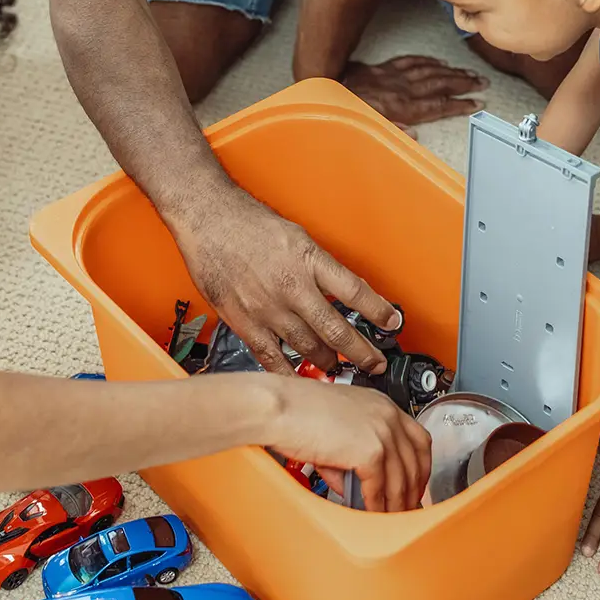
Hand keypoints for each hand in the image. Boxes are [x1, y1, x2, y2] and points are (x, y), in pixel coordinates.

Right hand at [173, 184, 400, 374]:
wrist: (206, 218)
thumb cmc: (246, 221)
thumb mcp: (295, 235)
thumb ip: (316, 265)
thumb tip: (336, 290)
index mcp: (309, 260)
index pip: (355, 292)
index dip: (379, 311)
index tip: (392, 324)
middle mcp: (292, 287)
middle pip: (336, 329)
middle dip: (361, 351)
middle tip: (374, 363)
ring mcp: (267, 308)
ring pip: (307, 347)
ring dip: (329, 363)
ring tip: (339, 370)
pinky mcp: (244, 321)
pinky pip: (271, 357)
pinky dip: (289, 372)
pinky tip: (300, 381)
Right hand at [264, 377, 431, 511]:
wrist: (283, 407)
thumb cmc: (299, 411)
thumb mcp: (338, 427)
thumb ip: (354, 453)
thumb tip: (356, 485)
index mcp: (383, 405)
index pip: (418, 439)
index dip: (420, 466)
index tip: (415, 483)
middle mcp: (388, 416)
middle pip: (415, 462)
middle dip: (412, 490)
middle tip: (407, 508)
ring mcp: (382, 432)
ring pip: (399, 479)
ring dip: (396, 504)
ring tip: (392, 520)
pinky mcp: (370, 451)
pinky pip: (379, 487)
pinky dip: (376, 505)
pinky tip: (372, 514)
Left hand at [340, 56, 485, 125]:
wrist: (321, 87)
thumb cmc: (343, 112)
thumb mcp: (365, 128)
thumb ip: (391, 133)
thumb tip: (415, 137)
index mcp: (400, 108)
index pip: (437, 106)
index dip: (459, 104)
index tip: (477, 103)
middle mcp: (401, 90)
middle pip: (439, 85)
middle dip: (463, 84)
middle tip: (483, 83)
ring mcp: (394, 76)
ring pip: (429, 71)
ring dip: (451, 72)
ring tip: (470, 73)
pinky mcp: (384, 67)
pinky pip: (411, 61)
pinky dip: (428, 61)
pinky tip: (440, 62)